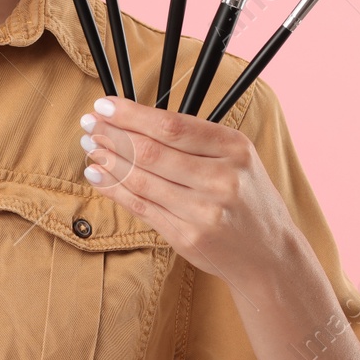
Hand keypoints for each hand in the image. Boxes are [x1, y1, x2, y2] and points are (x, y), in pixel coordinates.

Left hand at [78, 95, 299, 287]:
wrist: (270, 255)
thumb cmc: (247, 198)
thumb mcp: (236, 157)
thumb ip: (194, 139)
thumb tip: (133, 119)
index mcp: (234, 148)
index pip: (172, 125)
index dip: (131, 114)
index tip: (104, 104)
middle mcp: (221, 179)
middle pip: (152, 151)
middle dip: (113, 134)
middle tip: (89, 124)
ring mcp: (204, 212)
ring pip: (142, 179)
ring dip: (108, 160)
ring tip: (90, 146)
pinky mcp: (188, 237)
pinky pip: (141, 207)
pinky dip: (114, 189)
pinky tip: (98, 176)